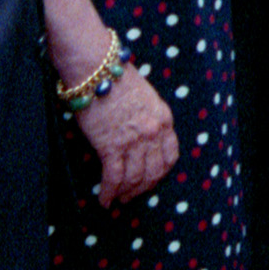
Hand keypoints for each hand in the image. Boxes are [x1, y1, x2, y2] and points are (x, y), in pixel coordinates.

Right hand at [75, 64, 177, 206]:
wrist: (98, 70)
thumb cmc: (117, 79)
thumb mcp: (146, 98)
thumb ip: (148, 118)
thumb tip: (141, 138)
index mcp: (164, 119)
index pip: (170, 155)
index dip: (161, 172)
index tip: (151, 179)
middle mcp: (153, 132)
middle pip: (154, 171)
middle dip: (143, 188)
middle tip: (132, 195)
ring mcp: (134, 141)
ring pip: (135, 178)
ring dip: (126, 193)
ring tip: (117, 199)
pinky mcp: (111, 146)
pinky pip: (114, 177)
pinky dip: (109, 192)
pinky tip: (104, 199)